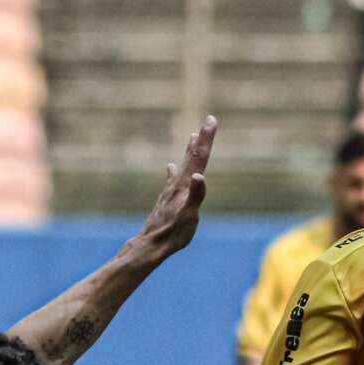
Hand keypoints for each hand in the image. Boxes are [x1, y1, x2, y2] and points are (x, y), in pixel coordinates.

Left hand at [129, 116, 216, 257]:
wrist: (152, 243)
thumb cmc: (174, 232)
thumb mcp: (189, 216)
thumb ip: (196, 195)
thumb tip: (200, 176)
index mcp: (185, 185)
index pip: (199, 158)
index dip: (206, 139)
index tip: (211, 120)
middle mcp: (178, 184)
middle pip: (192, 157)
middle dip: (201, 139)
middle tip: (208, 121)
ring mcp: (171, 190)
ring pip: (183, 165)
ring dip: (190, 151)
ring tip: (193, 137)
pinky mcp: (167, 199)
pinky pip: (173, 178)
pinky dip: (175, 169)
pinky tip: (171, 167)